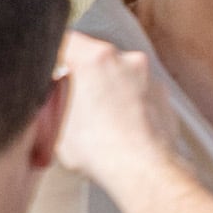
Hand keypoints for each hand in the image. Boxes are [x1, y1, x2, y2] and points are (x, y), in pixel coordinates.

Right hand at [48, 37, 183, 181]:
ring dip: (107, 89)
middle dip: (82, 75)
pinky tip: (117, 126)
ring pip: (118, 74)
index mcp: (95, 59)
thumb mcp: (55, 126)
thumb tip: (49, 98)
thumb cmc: (102, 151)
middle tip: (72, 100)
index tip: (50, 65)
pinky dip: (127, 102)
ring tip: (97, 120)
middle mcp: (126, 60)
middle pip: (95, 57)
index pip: (66, 41)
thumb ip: (52, 102)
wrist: (144, 170)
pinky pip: (137, 90)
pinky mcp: (162, 94)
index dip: (54, 54)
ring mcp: (148, 75)